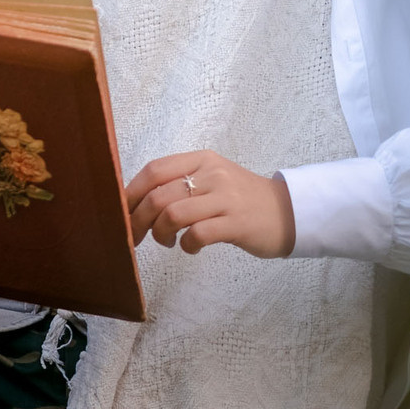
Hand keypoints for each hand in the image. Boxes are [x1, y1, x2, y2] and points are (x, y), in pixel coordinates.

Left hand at [124, 151, 294, 258]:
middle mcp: (212, 174)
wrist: (288, 212)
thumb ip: (180, 183)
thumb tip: (136, 201)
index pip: (154, 170)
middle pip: (158, 195)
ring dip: (160, 234)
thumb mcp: (212, 180)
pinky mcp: (236, 223)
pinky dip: (186, 245)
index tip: (121, 212)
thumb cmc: (241, 200)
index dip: (130, 192)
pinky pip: (197, 234)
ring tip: (167, 242)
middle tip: (135, 238)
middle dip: (138, 220)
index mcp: (201, 160)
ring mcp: (225, 198)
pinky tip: (191, 248)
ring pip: (173, 214)